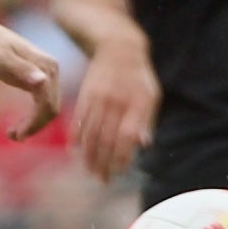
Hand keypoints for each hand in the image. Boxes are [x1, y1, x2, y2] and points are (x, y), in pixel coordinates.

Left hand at [0, 19, 62, 140]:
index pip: (48, 104)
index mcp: (46, 67)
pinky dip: (33, 118)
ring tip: (12, 134)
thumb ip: (21, 69)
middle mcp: (52, 71)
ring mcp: (48, 75)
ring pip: (49, 108)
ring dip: (34, 125)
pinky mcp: (40, 80)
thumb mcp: (0, 58)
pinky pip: (43, 104)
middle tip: (12, 136)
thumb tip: (42, 81)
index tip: (15, 134)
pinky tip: (17, 126)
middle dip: (35, 126)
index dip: (35, 123)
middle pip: (52, 108)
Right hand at [69, 39, 156, 181]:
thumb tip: (144, 145)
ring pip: (91, 133)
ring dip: (89, 155)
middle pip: (107, 139)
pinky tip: (75, 150)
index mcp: (137, 104)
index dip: (122, 157)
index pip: (127, 136)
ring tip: (89, 171)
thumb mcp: (152, 96)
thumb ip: (147, 120)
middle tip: (102, 179)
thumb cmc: (139, 77)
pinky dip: (76, 137)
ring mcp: (100, 98)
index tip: (119, 171)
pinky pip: (79, 120)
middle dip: (104, 162)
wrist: (118, 48)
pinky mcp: (86, 95)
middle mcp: (117, 102)